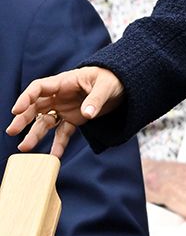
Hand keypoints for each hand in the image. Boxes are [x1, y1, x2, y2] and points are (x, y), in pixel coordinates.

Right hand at [6, 66, 124, 157]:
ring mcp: (66, 108)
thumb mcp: (106, 86)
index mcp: (65, 82)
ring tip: (24, 148)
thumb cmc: (113, 78)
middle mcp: (60, 95)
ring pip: (46, 122)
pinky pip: (63, 133)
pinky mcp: (74, 120)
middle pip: (36, 106)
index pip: (39, 87)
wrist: (123, 86)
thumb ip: (95, 100)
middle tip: (12, 131)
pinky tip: (53, 157)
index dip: (26, 98)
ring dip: (35, 134)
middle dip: (24, 118)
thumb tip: (87, 114)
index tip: (16, 110)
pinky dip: (58, 144)